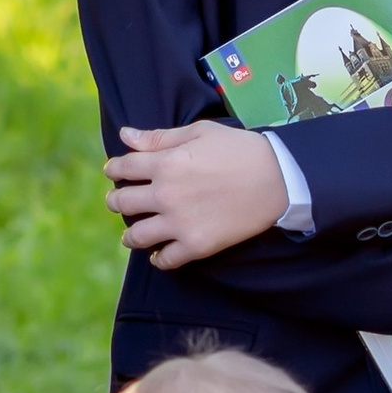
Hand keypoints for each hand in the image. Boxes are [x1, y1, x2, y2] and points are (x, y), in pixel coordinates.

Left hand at [104, 119, 287, 268]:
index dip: (114, 169)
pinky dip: (157, 258)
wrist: (278, 179)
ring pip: (136, 235)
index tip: (113, 172)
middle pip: (122, 202)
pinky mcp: (196, 245)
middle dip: (114, 200)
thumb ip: (160, 137)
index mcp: (165, 163)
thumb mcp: (199, 132)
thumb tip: (125, 135)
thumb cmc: (240, 149)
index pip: (123, 167)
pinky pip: (165, 259)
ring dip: (130, 234)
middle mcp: (166, 195)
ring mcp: (179, 222)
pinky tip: (158, 254)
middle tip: (117, 201)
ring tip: (132, 234)